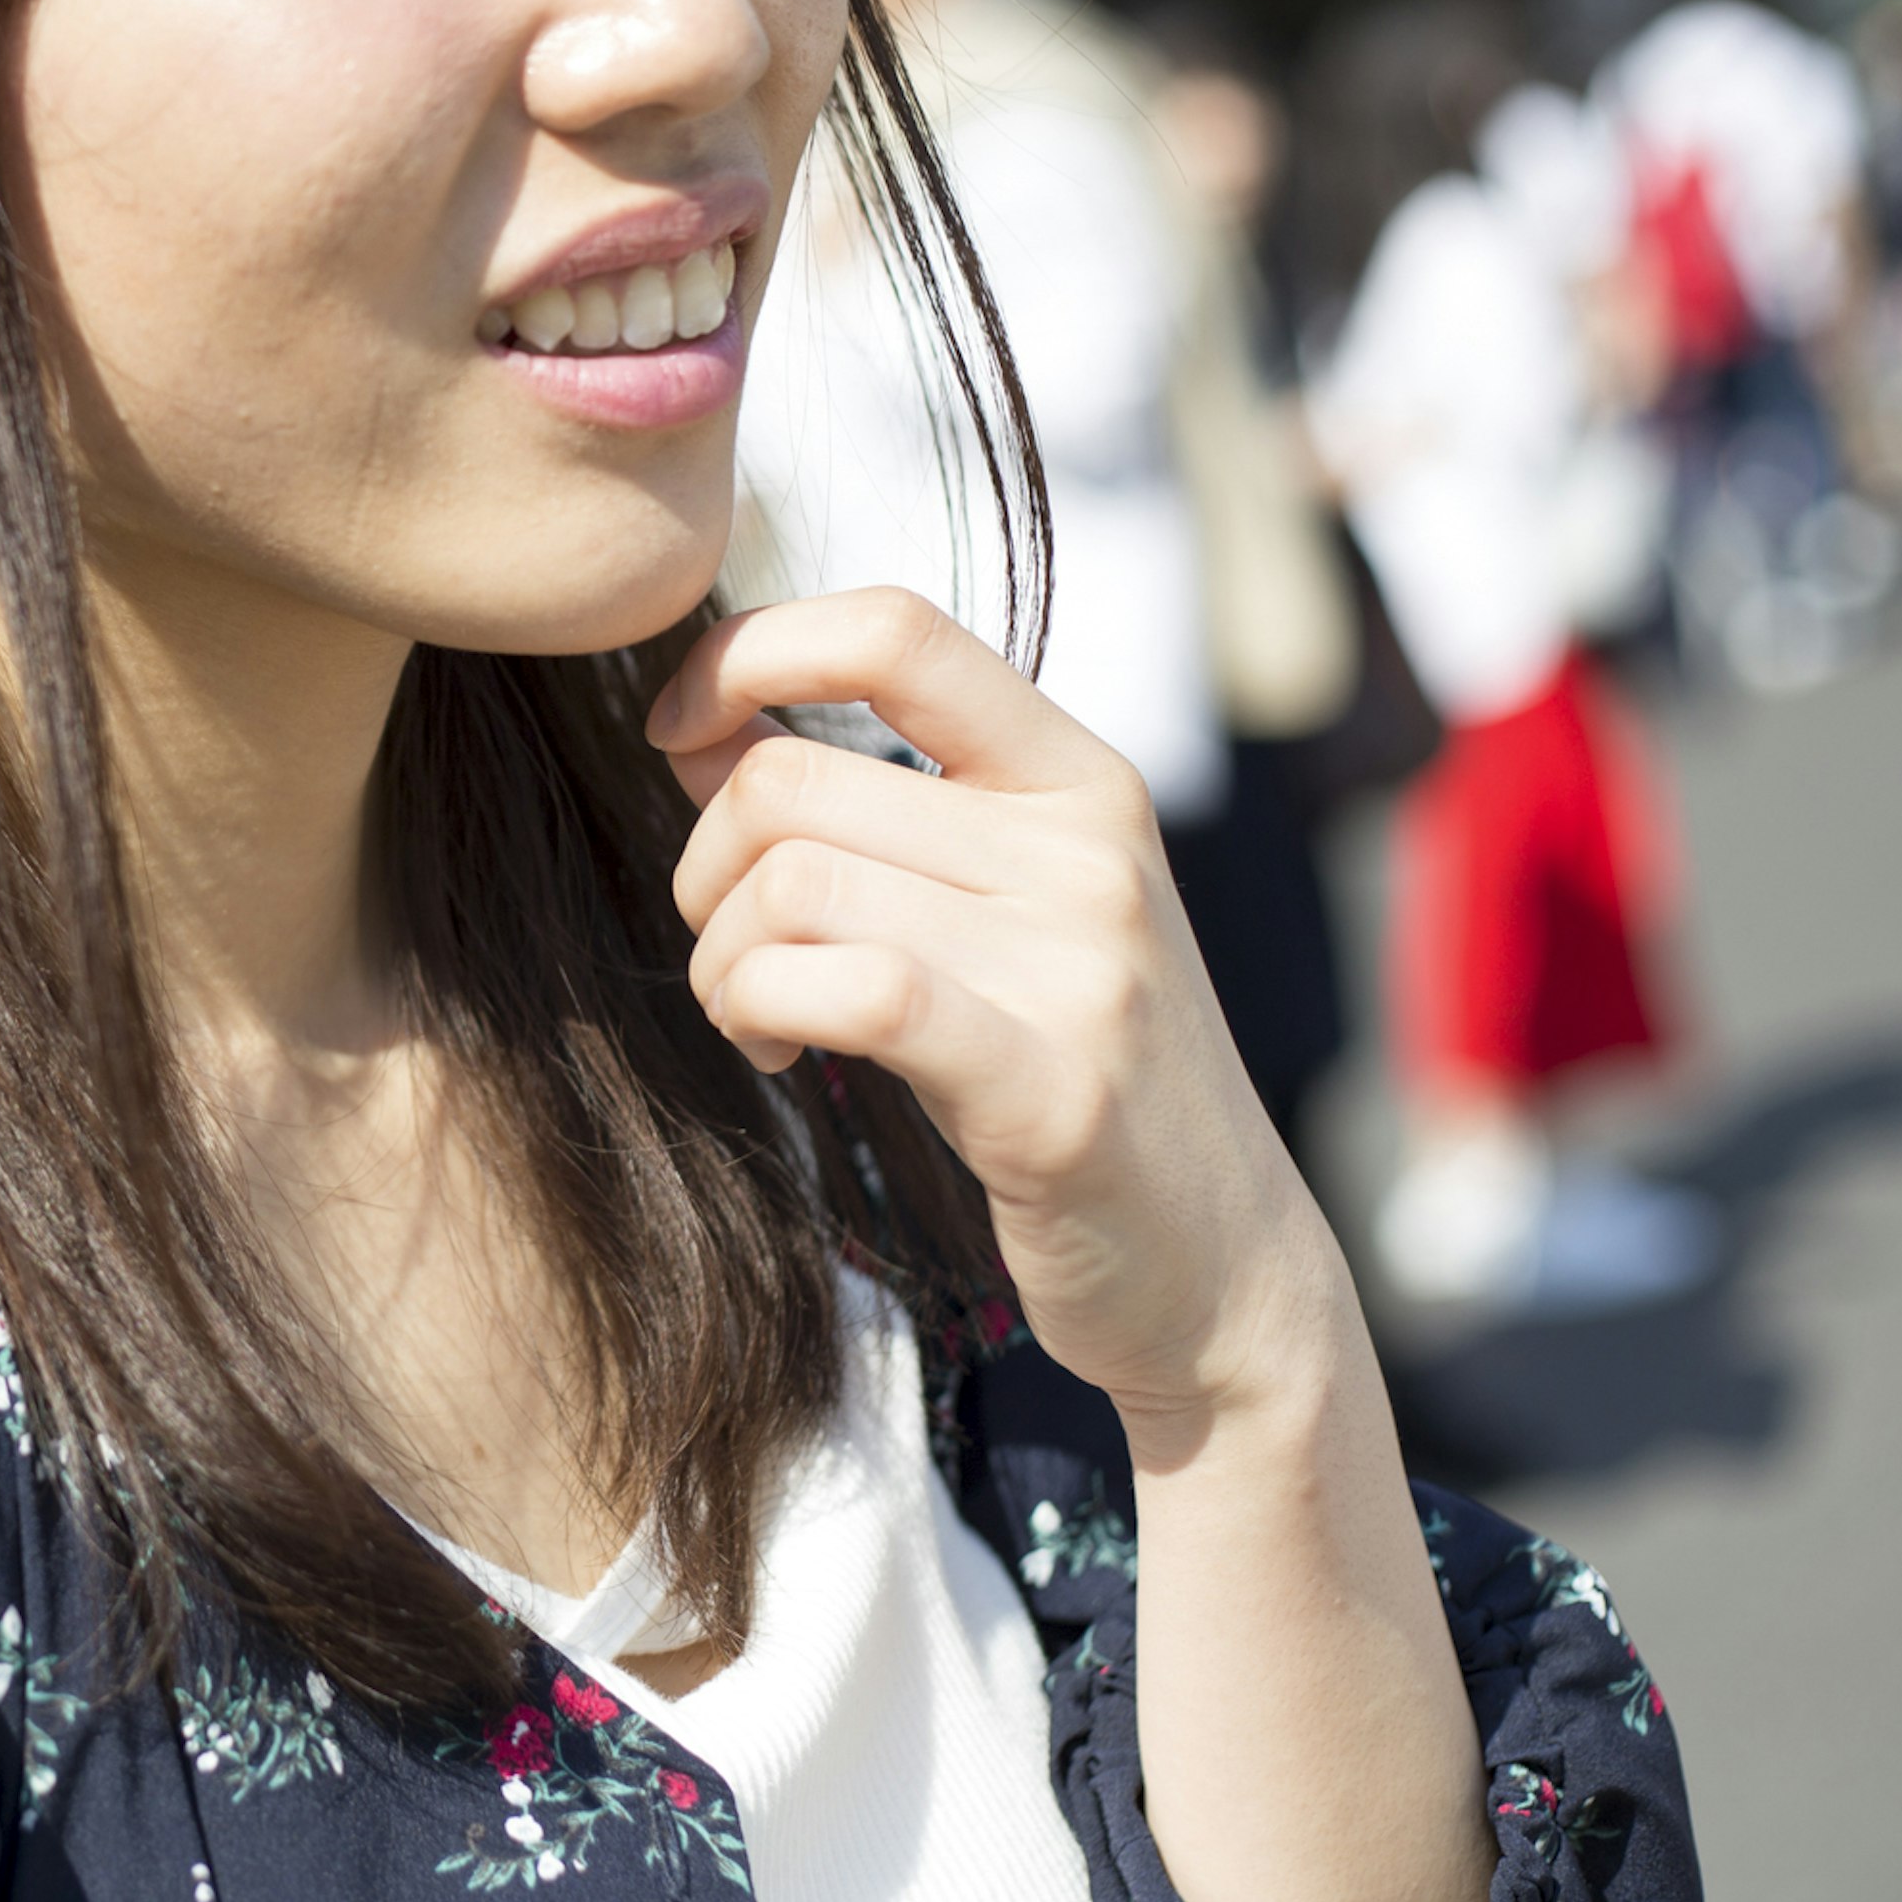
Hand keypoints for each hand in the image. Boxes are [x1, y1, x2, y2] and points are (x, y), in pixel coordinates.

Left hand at [650, 589, 1343, 1429]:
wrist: (1225, 1273)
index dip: (747, 651)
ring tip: (758, 1017)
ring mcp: (1084, 967)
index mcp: (1080, 779)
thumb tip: (706, 724)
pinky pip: (851, 989)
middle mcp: (1090, 850)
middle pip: (790, 781)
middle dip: (705, 869)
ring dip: (722, 961)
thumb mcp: (1005, 912)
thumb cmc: (1074, 1078)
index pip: (894, 628)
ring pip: (791, 884)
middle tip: (731, 954)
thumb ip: (873, 810)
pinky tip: (781, 1052)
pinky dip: (763, 1007)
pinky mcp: (1054, 1091)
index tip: (676, 729)